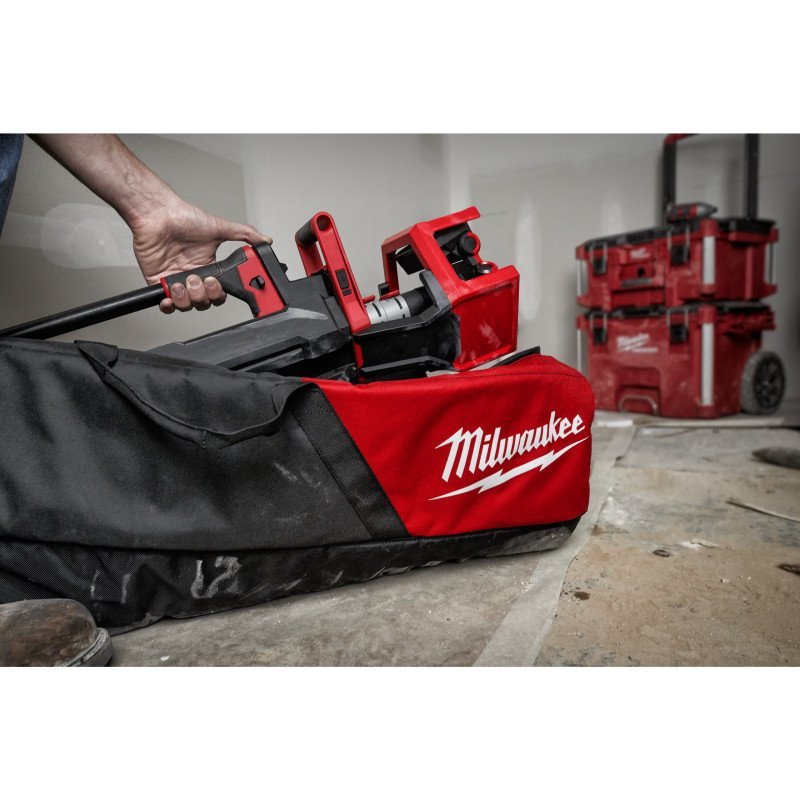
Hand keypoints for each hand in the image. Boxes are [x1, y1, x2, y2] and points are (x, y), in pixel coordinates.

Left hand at [132, 201, 270, 312]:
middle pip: (204, 302)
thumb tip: (265, 240)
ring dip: (187, 297)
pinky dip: (169, 305)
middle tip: (200, 278)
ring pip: (186, 306)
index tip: (218, 283)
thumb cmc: (184, 218)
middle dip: (203, 294)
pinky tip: (172, 292)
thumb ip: (245, 234)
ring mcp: (175, 280)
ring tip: (184, 280)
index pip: (219, 292)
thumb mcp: (220, 227)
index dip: (219, 293)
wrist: (158, 214)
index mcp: (208, 268)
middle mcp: (193, 276)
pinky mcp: (158, 282)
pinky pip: (166, 305)